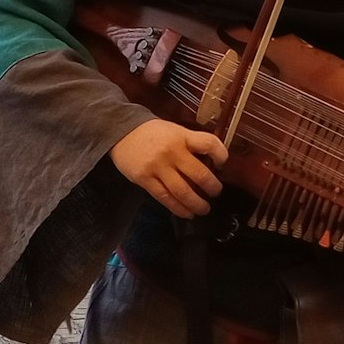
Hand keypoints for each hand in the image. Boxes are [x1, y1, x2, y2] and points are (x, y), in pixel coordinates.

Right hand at [111, 119, 226, 218]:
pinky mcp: (145, 180)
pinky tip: (186, 213)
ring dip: (197, 203)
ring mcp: (157, 167)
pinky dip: (178, 208)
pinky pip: (165, 198)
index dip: (221, 155)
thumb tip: (210, 163)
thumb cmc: (152, 133)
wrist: (120, 132)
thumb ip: (190, 144)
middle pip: (199, 174)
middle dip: (212, 187)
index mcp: (181, 136)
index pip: (209, 144)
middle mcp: (171, 152)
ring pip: (183, 191)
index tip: (222, 163)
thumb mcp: (174, 130)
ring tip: (204, 209)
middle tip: (216, 193)